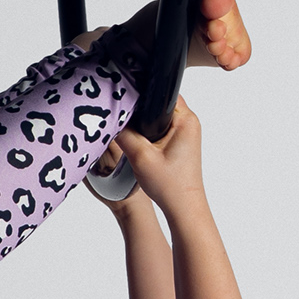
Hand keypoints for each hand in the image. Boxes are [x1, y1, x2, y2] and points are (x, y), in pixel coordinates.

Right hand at [114, 96, 206, 220]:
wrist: (182, 207)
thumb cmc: (170, 186)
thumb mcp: (140, 157)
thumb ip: (123, 133)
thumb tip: (110, 117)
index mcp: (185, 120)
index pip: (161, 91)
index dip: (141, 91)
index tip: (125, 98)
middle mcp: (188, 122)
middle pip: (158, 101)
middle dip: (140, 108)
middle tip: (125, 118)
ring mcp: (185, 131)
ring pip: (157, 115)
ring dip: (143, 122)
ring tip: (132, 132)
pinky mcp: (179, 141)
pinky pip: (160, 126)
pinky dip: (148, 131)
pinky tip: (139, 141)